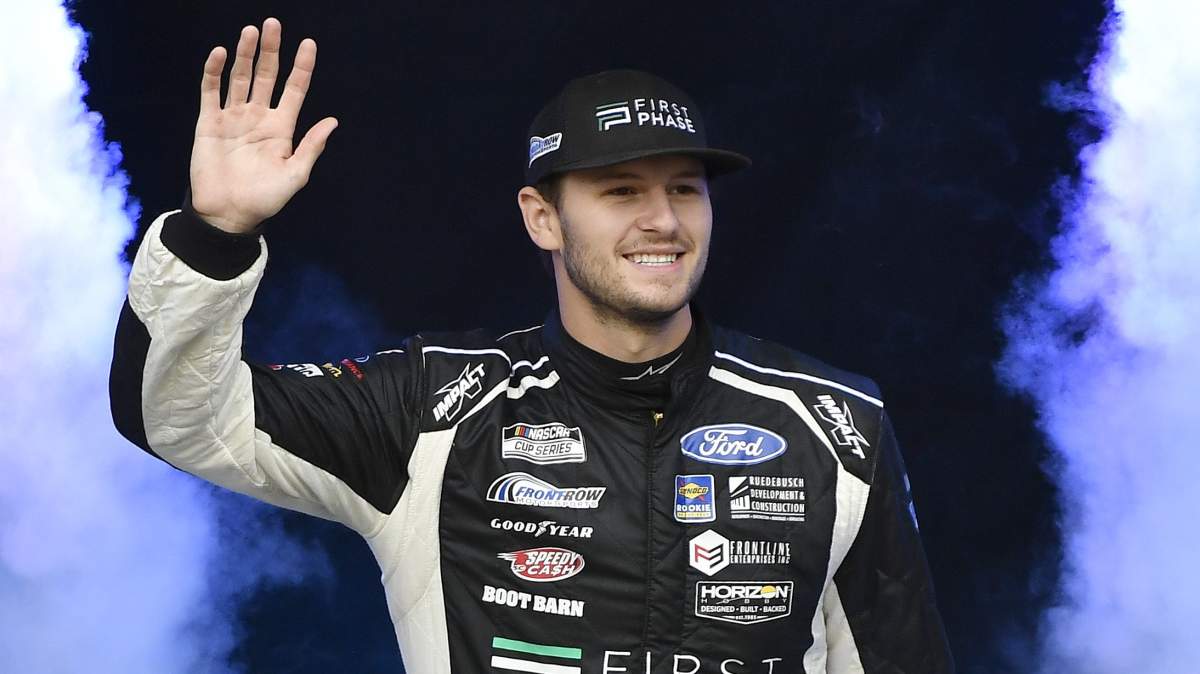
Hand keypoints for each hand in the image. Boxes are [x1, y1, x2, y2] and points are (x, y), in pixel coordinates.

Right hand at [189, 18, 336, 233]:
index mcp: (281, 128)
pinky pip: (211, 92)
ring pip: (240, 78)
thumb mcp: (295, 174)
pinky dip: (215, 72)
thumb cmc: (264, 199)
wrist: (228, 215)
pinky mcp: (209, 123)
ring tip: (251, 31)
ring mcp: (233, 118)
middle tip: (273, 24)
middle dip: (271, 50)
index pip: (294, 89)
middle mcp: (258, 117)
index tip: (309, 43)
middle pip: (266, 76)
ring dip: (245, 55)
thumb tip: (333, 121)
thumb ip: (311, 146)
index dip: (302, 67)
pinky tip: (221, 54)